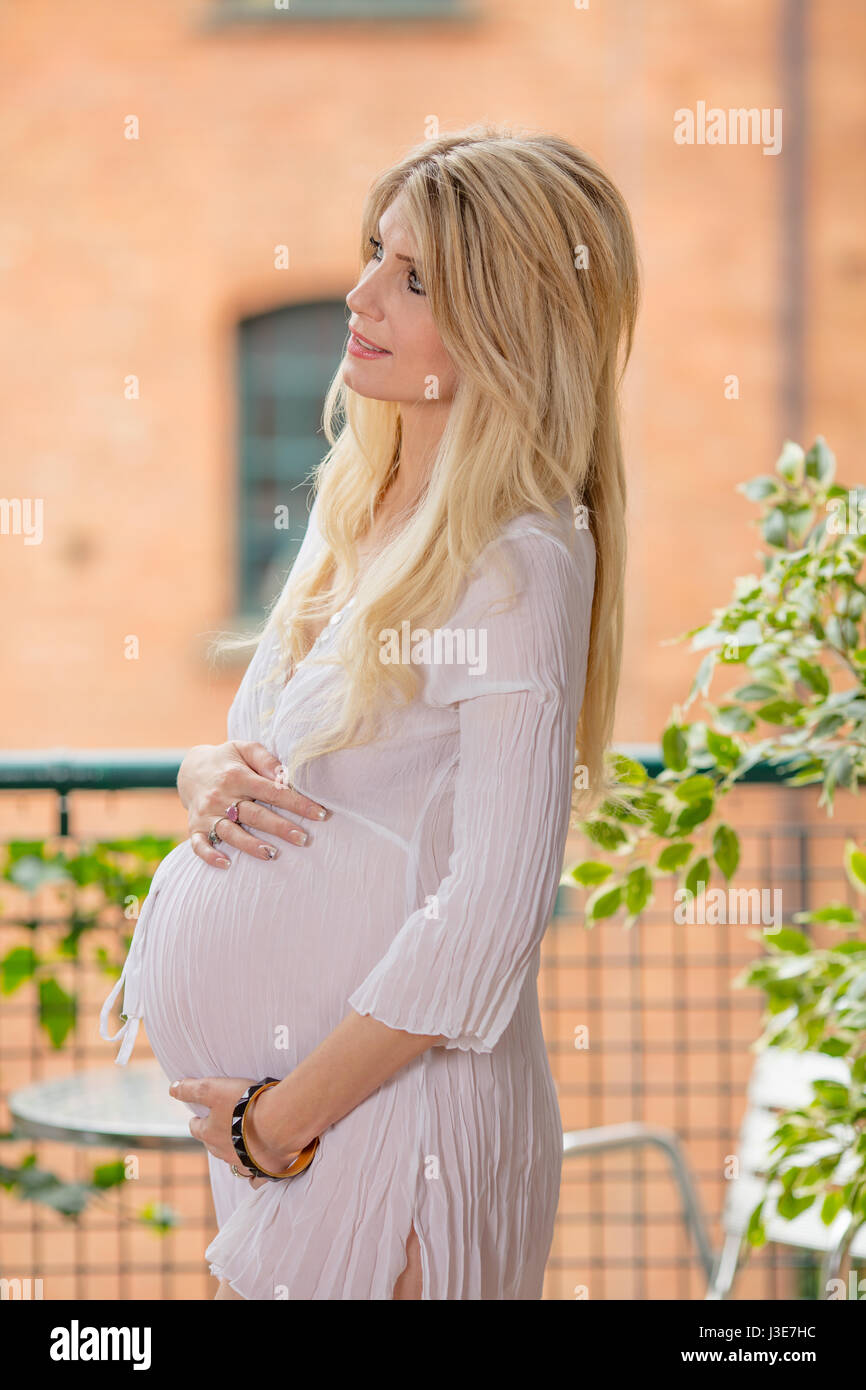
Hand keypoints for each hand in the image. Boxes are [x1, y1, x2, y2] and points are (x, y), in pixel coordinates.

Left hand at [169, 1076, 300, 1188]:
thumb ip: (191, 1089)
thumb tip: (172, 1088)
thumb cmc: (245, 1104)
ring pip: (232, 1161)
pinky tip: (256, 1169)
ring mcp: (243, 1162)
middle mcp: (223, 1152)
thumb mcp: (213, 1089)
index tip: (196, 1118)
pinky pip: (254, 1178)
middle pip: (212, 1146)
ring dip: (232, 1153)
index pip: (196, 1128)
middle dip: (213, 1138)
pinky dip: (253, 1174)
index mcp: (210, 1134)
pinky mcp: (263, 1169)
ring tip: (238, 1145)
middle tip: (218, 1128)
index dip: (195, 1122)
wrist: (279, 1123)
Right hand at [178, 741, 329, 868]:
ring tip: (272, 854)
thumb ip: (266, 760)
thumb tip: (286, 775)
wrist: (190, 769)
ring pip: (230, 832)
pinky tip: (226, 864)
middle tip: (303, 839)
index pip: (272, 791)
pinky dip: (210, 855)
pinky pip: (199, 844)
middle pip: (254, 814)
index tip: (320, 814)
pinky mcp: (195, 828)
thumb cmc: (227, 760)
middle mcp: (221, 796)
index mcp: (237, 776)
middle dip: (280, 827)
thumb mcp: (244, 748)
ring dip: (251, 845)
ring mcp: (207, 814)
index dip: (297, 803)